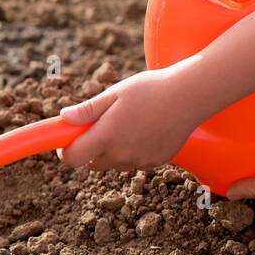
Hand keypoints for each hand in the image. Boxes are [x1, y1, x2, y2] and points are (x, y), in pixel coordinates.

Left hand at [58, 63, 206, 172]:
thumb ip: (87, 110)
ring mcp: (140, 161)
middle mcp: (122, 154)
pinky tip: (145, 130)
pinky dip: (133, 151)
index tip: (66, 142)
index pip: (74, 158)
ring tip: (128, 123)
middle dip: (90, 150)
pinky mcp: (156, 162)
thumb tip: (63, 118)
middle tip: (99, 127)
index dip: (66, 152)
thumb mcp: (114, 94)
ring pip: (115, 163)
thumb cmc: (150, 89)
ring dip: (113, 151)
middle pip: (93, 164)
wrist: (190, 96)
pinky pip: (135, 162)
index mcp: (106, 136)